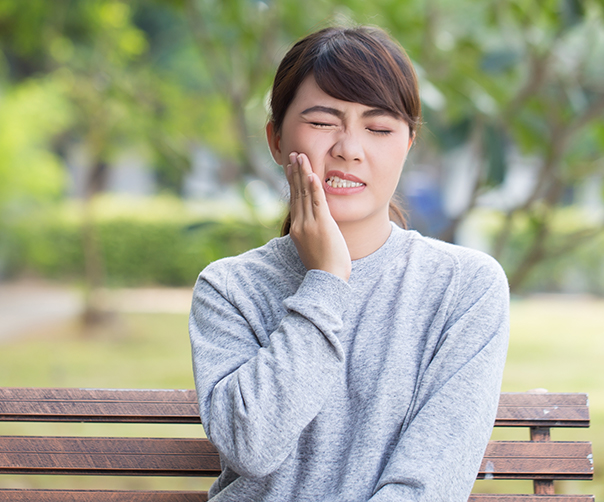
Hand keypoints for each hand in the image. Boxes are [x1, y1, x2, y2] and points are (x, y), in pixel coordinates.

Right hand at [286, 152, 351, 281]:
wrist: (327, 280)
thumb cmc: (324, 267)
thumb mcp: (312, 247)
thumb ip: (311, 233)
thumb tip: (314, 227)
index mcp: (297, 229)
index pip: (294, 200)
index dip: (293, 182)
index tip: (291, 167)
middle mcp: (300, 224)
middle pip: (297, 193)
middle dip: (295, 172)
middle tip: (294, 155)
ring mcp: (310, 224)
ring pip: (305, 194)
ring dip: (303, 173)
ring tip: (301, 157)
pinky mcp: (322, 225)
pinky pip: (318, 202)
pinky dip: (314, 187)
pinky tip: (313, 174)